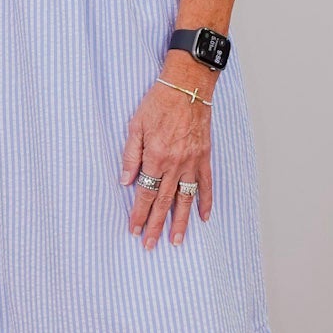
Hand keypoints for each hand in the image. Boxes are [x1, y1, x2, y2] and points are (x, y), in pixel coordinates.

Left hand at [119, 58, 213, 247]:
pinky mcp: (204, 157)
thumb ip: (130, 155)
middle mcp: (175, 164)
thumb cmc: (158, 102)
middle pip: (163, 201)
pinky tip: (204, 217)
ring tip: (176, 241)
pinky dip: (206, 201)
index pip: (145, 193)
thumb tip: (126, 181)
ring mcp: (192, 162)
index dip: (139, 214)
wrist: (188, 86)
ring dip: (181, 222)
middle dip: (155, 225)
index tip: (134, 229)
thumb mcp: (135, 125)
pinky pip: (206, 184)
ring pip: (185, 198)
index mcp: (155, 157)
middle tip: (150, 245)